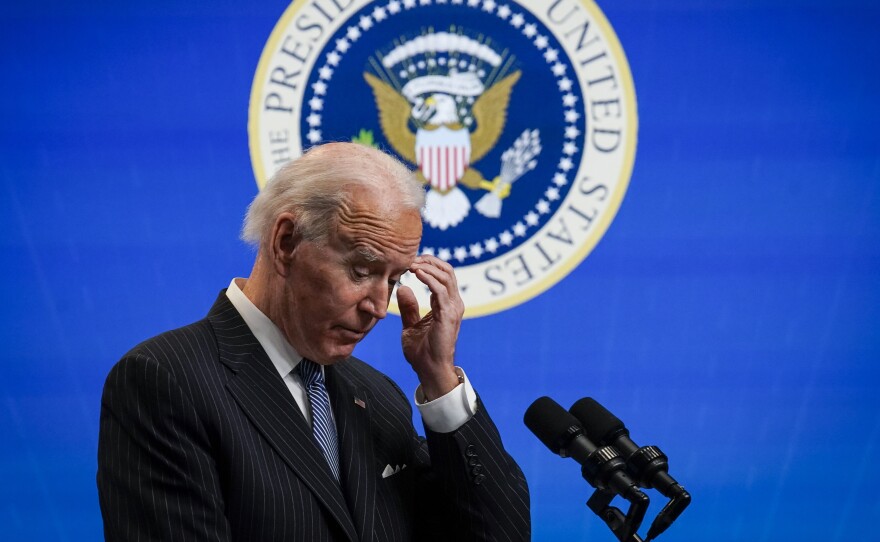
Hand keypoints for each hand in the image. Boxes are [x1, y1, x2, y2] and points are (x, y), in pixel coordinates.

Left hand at [396, 255, 463, 400]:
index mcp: (447, 304)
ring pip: (445, 277)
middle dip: (429, 261)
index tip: (410, 261)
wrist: (430, 370)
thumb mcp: (410, 325)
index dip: (428, 265)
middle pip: (447, 271)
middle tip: (410, 258)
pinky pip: (440, 290)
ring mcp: (453, 308)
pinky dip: (429, 279)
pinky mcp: (448, 315)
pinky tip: (417, 273)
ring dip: (428, 267)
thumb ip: (409, 307)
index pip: (443, 275)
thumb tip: (403, 288)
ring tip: (411, 264)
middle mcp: (454, 303)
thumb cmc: (422, 352)